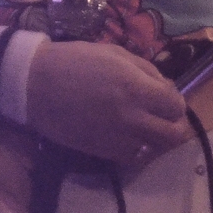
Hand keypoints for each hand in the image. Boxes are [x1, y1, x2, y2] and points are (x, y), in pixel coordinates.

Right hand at [23, 43, 192, 164]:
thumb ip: (146, 71)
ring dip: (156, 140)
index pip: (176, 106)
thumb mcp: (115, 54)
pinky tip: (129, 138)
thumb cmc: (75, 61)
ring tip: (147, 129)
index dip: (176, 103)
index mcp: (135, 87)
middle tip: (164, 118)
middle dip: (174, 125)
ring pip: (155, 150)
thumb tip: (167, 89)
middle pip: (173, 134)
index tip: (167, 100)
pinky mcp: (101, 152)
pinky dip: (136, 150)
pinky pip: (132, 158)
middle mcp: (131, 116)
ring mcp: (116, 137)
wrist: (35, 84)